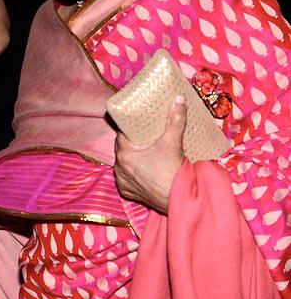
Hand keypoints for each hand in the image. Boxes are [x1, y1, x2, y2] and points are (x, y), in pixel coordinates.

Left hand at [114, 96, 186, 213]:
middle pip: (122, 149)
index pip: (121, 134)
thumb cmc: (172, 171)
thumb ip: (175, 119)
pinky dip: (132, 174)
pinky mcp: (128, 193)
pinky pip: (126, 179)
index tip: (135, 124)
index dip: (128, 128)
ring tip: (143, 152)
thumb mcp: (173, 141)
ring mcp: (123, 182)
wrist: (178, 199)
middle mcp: (119, 168)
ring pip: (123, 165)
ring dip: (131, 159)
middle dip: (131, 143)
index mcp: (125, 154)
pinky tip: (141, 170)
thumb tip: (179, 99)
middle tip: (142, 136)